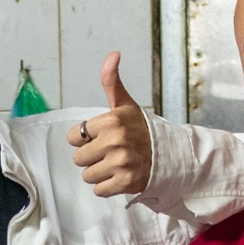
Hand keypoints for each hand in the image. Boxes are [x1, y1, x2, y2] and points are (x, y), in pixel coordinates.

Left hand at [67, 53, 152, 197]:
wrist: (170, 155)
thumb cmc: (143, 130)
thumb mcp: (125, 105)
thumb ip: (111, 81)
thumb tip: (113, 54)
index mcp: (111, 121)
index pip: (73, 137)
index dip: (85, 139)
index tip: (101, 137)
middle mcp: (115, 141)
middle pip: (78, 158)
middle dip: (91, 157)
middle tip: (110, 152)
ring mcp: (121, 163)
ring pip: (87, 176)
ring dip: (99, 173)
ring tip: (116, 164)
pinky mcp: (125, 183)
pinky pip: (99, 190)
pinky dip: (108, 187)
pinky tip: (121, 176)